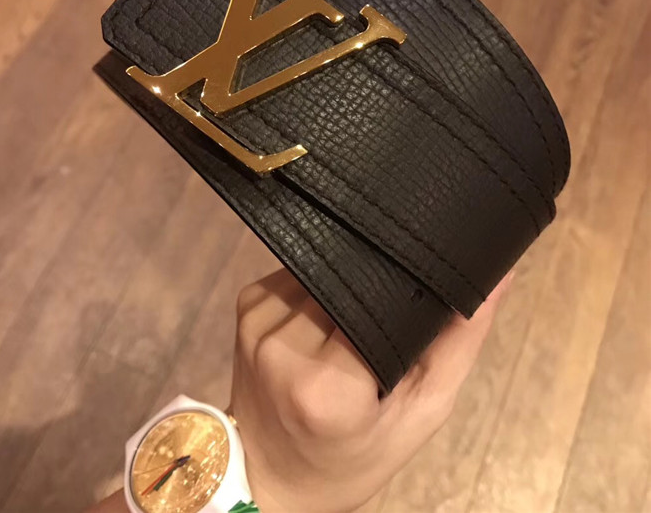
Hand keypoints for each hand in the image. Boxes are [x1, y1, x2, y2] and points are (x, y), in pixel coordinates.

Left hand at [230, 268, 512, 512]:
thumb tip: (496, 274)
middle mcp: (280, 343)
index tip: (423, 296)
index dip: (408, 291)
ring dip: (349, 284)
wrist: (269, 473)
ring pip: (326, 269)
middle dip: (378, 287)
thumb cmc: (352, 455)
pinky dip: (322, 285)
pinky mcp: (246, 302)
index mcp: (325, 384)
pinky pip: (298, 272)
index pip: (382, 301)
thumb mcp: (421, 412)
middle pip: (351, 279)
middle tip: (394, 310)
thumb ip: (460, 343)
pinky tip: (327, 314)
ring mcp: (257, 319)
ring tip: (359, 316)